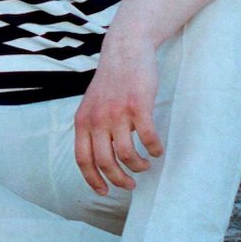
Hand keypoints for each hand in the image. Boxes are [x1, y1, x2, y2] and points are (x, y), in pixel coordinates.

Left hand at [73, 43, 164, 194]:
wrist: (125, 49)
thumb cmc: (111, 80)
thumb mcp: (91, 104)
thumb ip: (91, 127)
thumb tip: (98, 158)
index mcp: (83, 120)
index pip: (83, 159)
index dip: (93, 180)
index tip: (104, 192)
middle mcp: (97, 118)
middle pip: (105, 162)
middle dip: (119, 179)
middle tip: (131, 184)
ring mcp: (117, 112)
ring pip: (127, 154)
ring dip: (138, 166)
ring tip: (145, 165)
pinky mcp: (138, 105)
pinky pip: (147, 137)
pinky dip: (154, 149)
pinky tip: (157, 150)